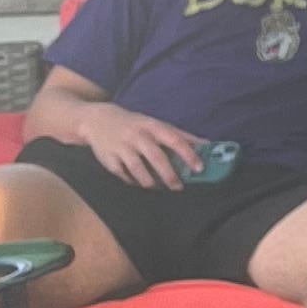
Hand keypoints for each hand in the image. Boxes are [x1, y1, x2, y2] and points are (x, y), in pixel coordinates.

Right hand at [61, 103, 205, 190]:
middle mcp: (137, 135)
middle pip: (156, 157)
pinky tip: (139, 183)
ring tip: (158, 187)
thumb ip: (180, 135)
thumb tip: (208, 145)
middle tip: (178, 187)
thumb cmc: (136, 125)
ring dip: (150, 182)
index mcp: (152, 126)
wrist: (98, 120)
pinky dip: (132, 181)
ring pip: (138, 169)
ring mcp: (122, 147)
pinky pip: (123, 174)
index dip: (188, 154)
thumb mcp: (157, 125)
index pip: (175, 140)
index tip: (199, 168)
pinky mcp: (108, 158)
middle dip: (169, 175)